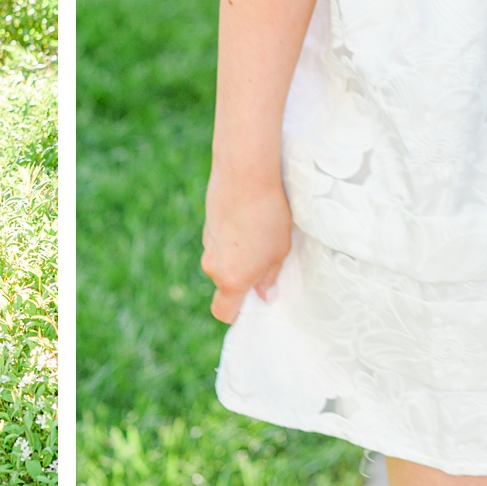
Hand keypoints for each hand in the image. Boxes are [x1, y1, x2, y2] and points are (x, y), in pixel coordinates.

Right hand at [202, 168, 292, 324]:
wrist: (245, 173)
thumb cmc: (267, 215)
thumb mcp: (278, 251)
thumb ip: (268, 278)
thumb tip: (264, 294)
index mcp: (231, 279)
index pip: (223, 312)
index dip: (237, 312)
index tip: (253, 300)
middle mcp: (213, 265)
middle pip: (224, 283)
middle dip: (242, 277)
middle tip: (265, 260)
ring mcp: (207, 242)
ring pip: (222, 260)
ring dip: (237, 254)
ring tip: (260, 232)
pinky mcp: (208, 223)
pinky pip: (220, 240)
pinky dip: (232, 236)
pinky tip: (249, 218)